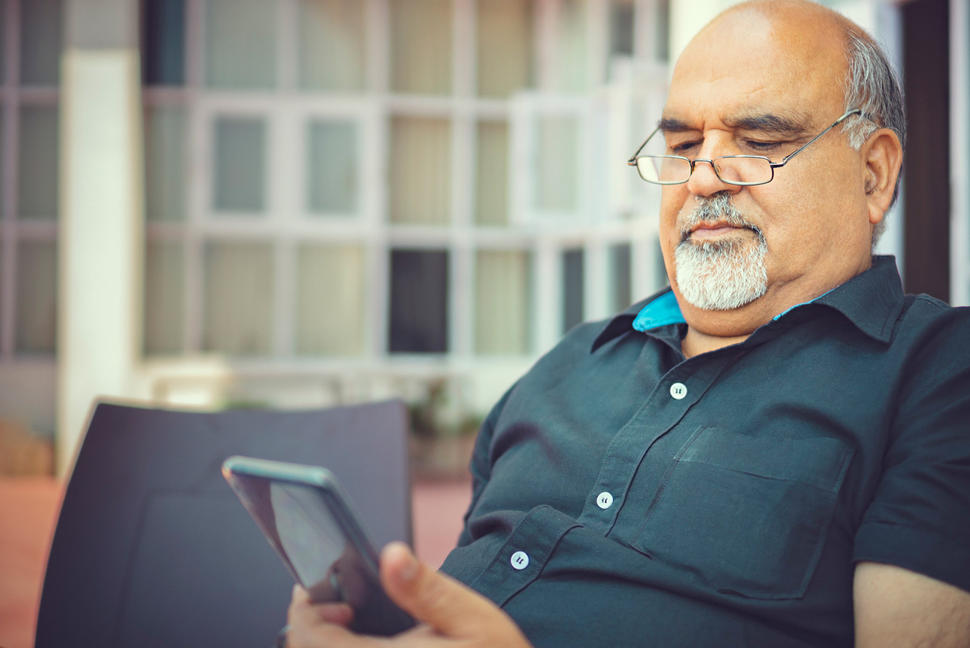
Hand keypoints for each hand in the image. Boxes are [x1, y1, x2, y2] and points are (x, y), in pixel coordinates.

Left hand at [284, 542, 532, 647]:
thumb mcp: (470, 618)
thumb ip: (425, 587)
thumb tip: (391, 555)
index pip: (310, 639)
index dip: (304, 610)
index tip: (315, 591)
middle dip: (312, 629)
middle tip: (340, 607)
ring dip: (328, 646)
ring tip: (351, 627)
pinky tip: (372, 647)